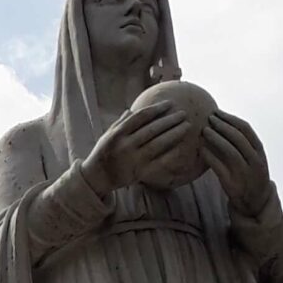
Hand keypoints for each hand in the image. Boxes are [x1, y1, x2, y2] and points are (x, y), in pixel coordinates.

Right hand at [81, 99, 196, 195]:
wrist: (96, 178)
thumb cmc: (103, 153)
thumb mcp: (108, 135)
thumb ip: (121, 123)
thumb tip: (132, 110)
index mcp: (118, 133)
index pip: (141, 116)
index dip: (158, 109)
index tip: (170, 103)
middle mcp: (126, 146)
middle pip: (152, 129)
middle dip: (170, 120)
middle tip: (183, 113)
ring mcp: (133, 160)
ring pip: (158, 144)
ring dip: (174, 134)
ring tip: (186, 126)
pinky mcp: (140, 173)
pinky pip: (159, 161)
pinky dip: (171, 153)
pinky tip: (181, 146)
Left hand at [202, 110, 271, 216]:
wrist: (255, 202)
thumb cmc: (250, 175)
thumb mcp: (252, 158)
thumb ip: (242, 143)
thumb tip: (222, 123)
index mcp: (259, 151)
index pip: (245, 129)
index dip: (230, 119)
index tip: (217, 112)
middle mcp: (254, 161)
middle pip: (237, 137)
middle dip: (222, 125)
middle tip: (208, 118)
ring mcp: (244, 173)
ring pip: (230, 151)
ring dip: (215, 138)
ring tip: (204, 131)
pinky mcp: (232, 185)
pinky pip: (219, 168)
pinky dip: (209, 157)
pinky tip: (201, 150)